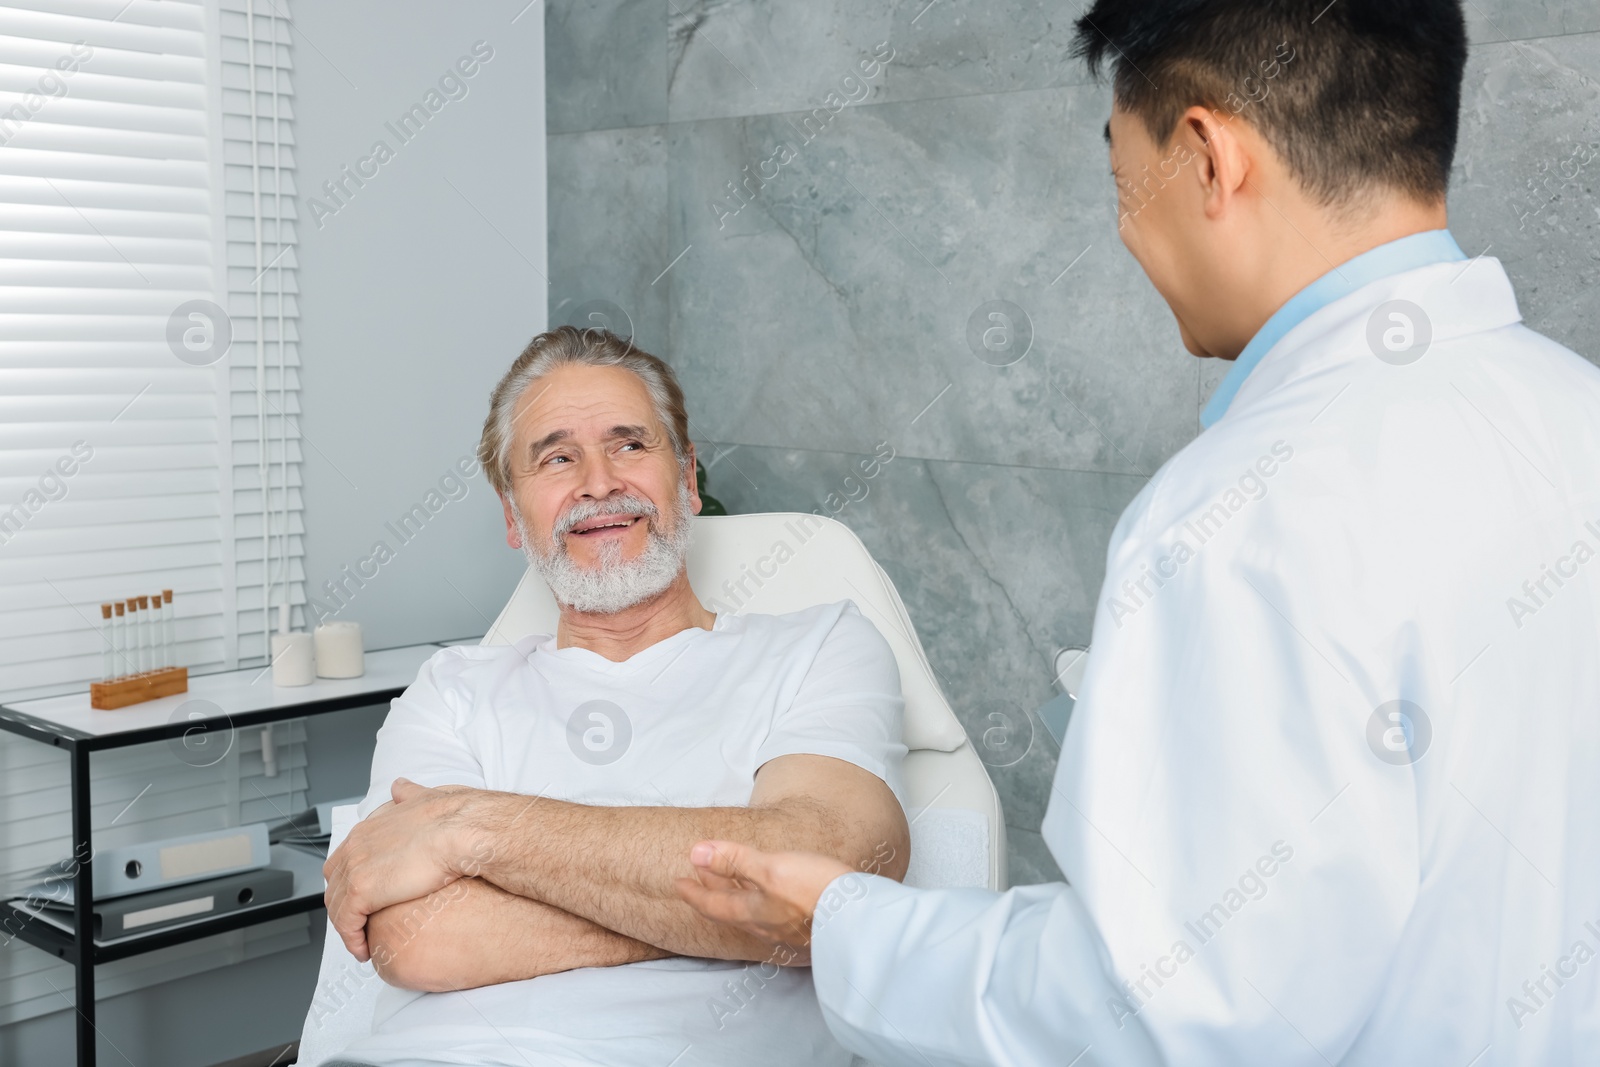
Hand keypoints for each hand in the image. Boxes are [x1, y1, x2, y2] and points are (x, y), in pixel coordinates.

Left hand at [323, 778, 480, 962]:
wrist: (466, 830)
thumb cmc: (457, 817)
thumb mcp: (427, 796)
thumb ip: (410, 794)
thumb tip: (401, 787)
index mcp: (371, 826)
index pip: (345, 859)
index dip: (353, 880)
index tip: (366, 897)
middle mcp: (357, 845)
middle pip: (335, 883)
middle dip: (344, 905)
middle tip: (362, 924)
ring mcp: (357, 868)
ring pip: (337, 907)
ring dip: (347, 927)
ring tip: (364, 943)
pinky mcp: (362, 891)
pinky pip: (346, 923)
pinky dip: (352, 940)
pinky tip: (365, 951)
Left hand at [674, 840, 851, 963]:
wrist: (860, 918)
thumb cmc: (817, 891)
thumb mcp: (771, 868)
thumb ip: (734, 860)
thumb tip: (696, 853)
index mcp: (752, 912)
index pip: (713, 903)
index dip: (693, 891)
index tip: (679, 883)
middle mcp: (766, 926)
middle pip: (730, 908)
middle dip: (713, 890)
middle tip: (700, 874)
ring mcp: (787, 931)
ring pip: (752, 913)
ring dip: (736, 895)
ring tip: (732, 882)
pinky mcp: (808, 929)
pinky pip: (773, 917)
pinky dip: (761, 903)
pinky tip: (773, 900)